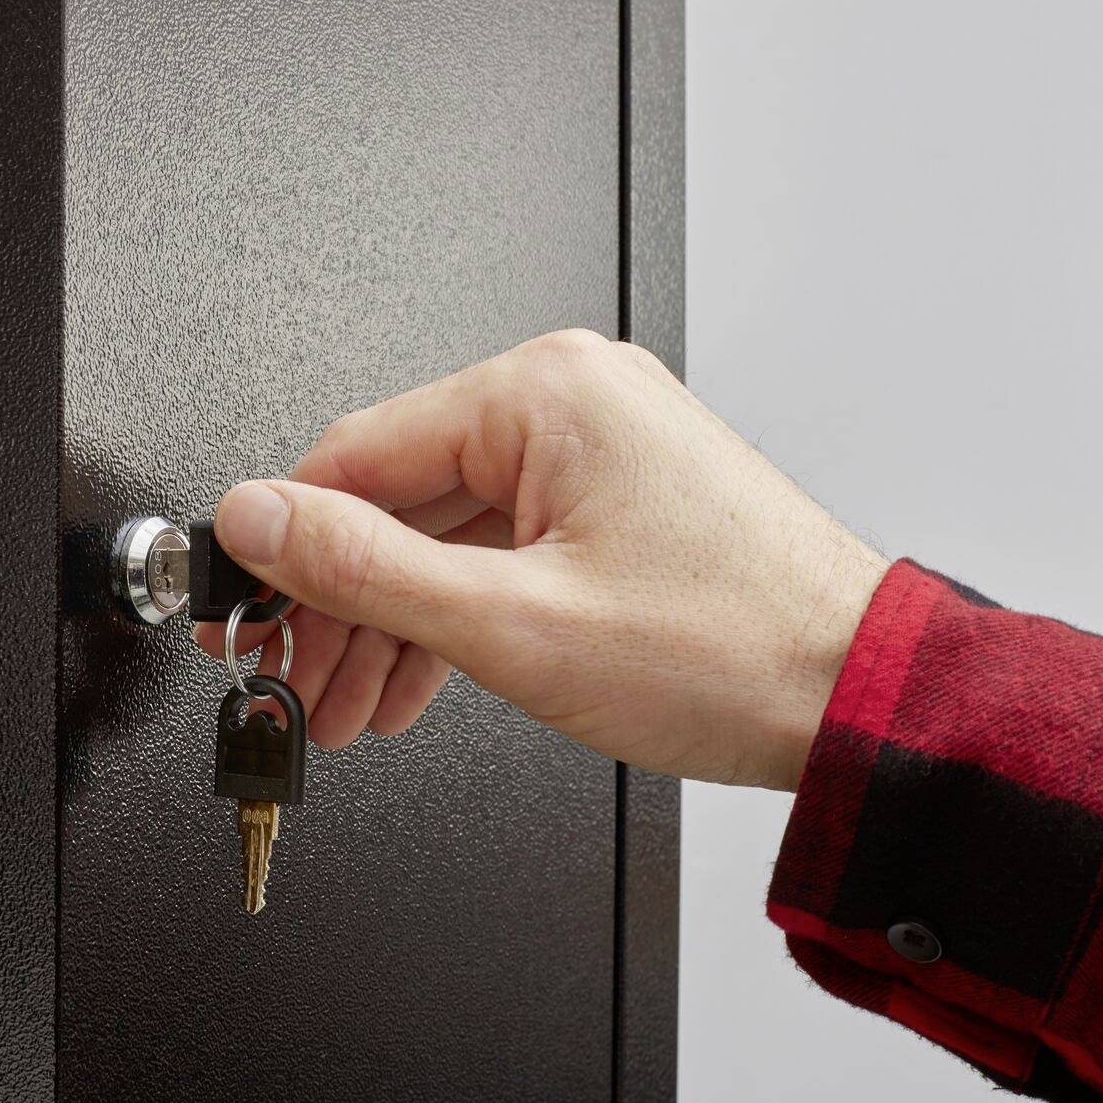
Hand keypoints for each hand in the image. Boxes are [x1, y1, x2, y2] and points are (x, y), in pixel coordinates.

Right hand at [192, 330, 886, 790]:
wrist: (860, 705)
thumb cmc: (734, 654)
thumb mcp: (511, 622)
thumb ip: (363, 568)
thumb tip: (258, 519)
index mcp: (544, 394)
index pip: (355, 453)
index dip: (283, 546)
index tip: (242, 610)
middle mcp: (571, 402)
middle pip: (396, 499)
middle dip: (339, 607)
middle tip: (290, 679)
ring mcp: (597, 452)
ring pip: (444, 534)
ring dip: (389, 626)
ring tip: (347, 707)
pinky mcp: (615, 504)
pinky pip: (498, 547)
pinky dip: (452, 617)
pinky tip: (413, 682)